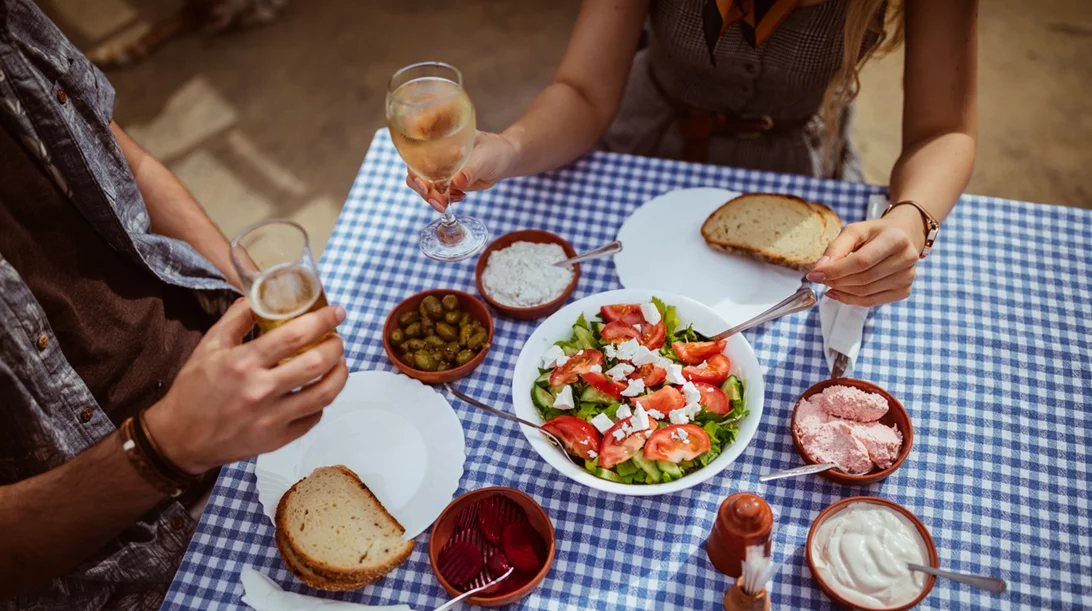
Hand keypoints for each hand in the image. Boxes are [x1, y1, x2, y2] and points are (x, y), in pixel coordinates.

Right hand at [144, 298, 348, 473]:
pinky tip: (319, 390)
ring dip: (339, 375)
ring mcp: (270, 419)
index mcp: (243, 363)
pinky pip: (312, 419)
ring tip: (339, 364)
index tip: (337, 312)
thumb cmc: (193, 391)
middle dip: (336, 346)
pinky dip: (322, 402)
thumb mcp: (208, 348)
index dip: (323, 320)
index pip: (294, 335)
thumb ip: (235, 320)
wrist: (179, 439)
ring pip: (323, 395)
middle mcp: (259, 390)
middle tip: (338, 339)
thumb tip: (257, 297)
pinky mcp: (276, 440)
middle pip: (316, 364)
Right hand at [406, 130, 516, 211]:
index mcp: (438, 144)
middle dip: (424, 193)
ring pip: (424, 189)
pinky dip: (445, 200)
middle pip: (415, 177)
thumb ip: (472, 169)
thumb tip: (458, 181)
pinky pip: (437, 195)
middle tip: (440, 204)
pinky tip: (461, 197)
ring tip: (448, 205)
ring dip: (434, 200)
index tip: (425, 186)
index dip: (415, 173)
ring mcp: (438, 171)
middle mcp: (434, 157)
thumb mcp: (485, 158)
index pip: (415, 158)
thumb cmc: (493, 151)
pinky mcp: (445, 184)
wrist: (502, 159)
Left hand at [806, 207, 926, 305]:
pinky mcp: (905, 290)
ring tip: (829, 282)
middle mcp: (907, 258)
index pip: (861, 262)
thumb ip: (836, 248)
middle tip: (820, 278)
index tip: (814, 274)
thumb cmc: (875, 234)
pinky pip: (872, 302)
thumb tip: (820, 269)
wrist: (902, 237)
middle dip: (836, 281)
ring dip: (841, 291)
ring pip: (866, 293)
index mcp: (896, 238)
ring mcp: (908, 277)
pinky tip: (839, 292)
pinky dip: (851, 300)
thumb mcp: (854, 231)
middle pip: (863, 279)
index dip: (835, 270)